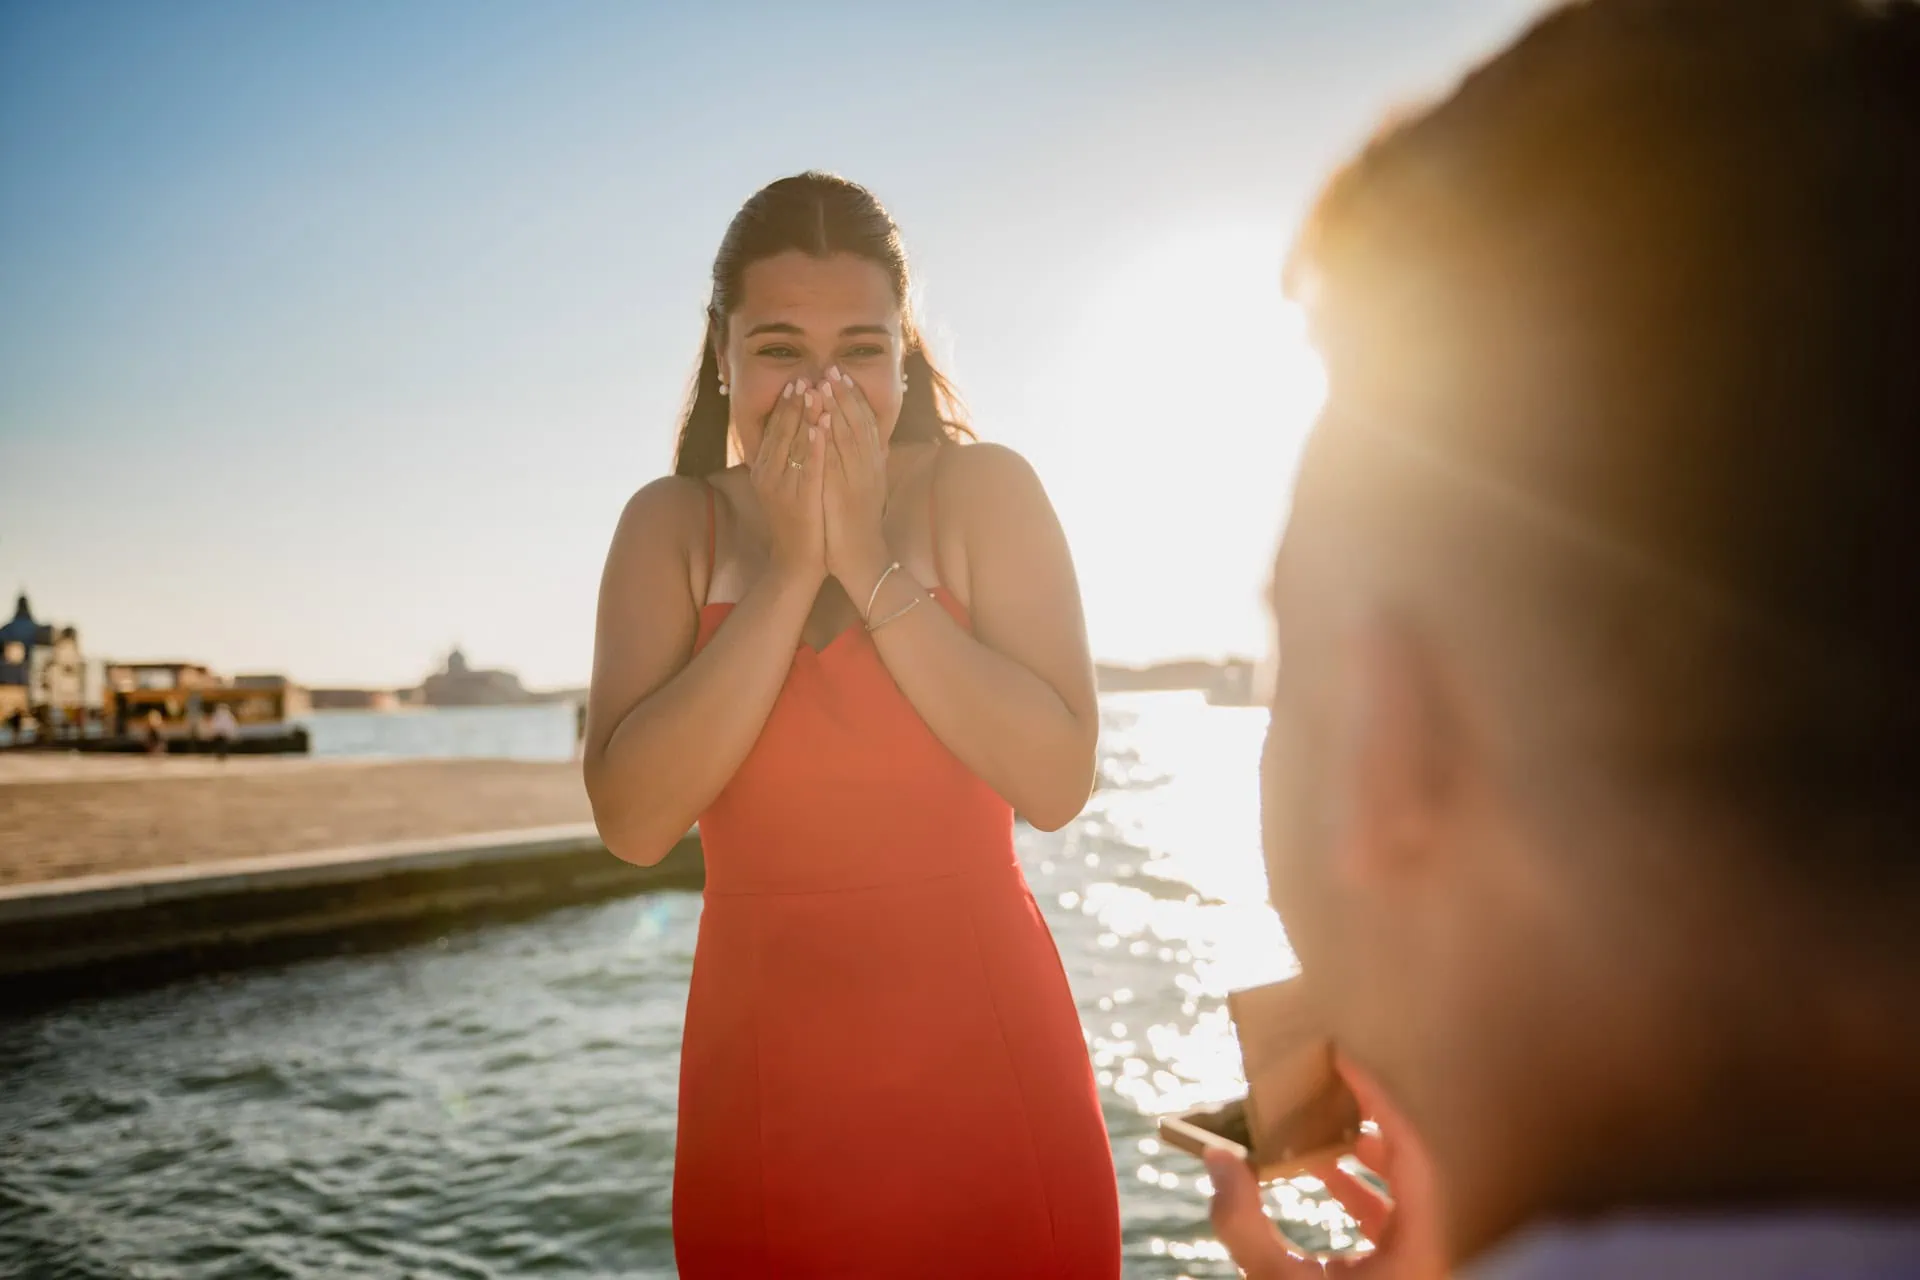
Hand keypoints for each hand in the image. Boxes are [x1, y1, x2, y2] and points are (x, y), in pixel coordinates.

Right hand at [750, 379, 826, 584]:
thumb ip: (788, 462)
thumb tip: (798, 433)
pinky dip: (813, 443)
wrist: (797, 561)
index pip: (774, 430)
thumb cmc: (798, 523)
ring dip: (803, 414)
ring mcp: (781, 486)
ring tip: (814, 390)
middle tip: (805, 378)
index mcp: (764, 469)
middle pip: (780, 431)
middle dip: (794, 403)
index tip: (796, 382)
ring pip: (792, 443)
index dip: (785, 405)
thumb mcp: (786, 488)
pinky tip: (821, 424)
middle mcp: (767, 474)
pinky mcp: (798, 498)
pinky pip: (807, 465)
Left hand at [817, 366, 891, 607]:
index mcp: (874, 465)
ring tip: (823, 385)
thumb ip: (864, 466)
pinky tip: (819, 422)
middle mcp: (870, 468)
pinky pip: (836, 462)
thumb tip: (865, 444)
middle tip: (831, 369)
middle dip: (845, 395)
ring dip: (836, 409)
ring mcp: (859, 479)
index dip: (855, 398)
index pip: (867, 423)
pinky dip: (829, 440)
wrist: (863, 559)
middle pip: (859, 423)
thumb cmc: (859, 526)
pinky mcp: (845, 493)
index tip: (843, 376)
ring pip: (848, 437)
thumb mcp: (865, 490)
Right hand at [1205, 1056, 1446, 1279]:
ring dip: (1364, 1154)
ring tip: (1328, 1124)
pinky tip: (1322, 1173)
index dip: (1381, 1101)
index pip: (1412, 1153)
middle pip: (1413, 1164)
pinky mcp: (1402, 1270)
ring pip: (1404, 1190)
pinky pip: (1391, 1217)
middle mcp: (1430, 1248)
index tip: (1348, 1061)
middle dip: (1372, 1118)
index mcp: (1420, 1245)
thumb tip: (1219, 1158)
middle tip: (1339, 1081)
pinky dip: (1357, 1189)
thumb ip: (1242, 1221)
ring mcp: (1419, 1260)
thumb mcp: (1275, 1279)